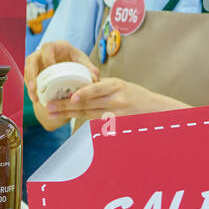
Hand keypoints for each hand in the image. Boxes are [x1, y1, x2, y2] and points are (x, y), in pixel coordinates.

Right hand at [24, 41, 98, 103]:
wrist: (68, 63)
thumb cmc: (75, 60)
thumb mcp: (83, 62)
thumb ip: (89, 68)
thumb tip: (95, 77)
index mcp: (56, 46)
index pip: (47, 48)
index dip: (47, 57)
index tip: (50, 68)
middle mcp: (43, 52)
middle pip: (32, 60)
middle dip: (32, 74)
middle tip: (35, 87)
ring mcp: (36, 62)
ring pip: (27, 70)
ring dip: (29, 84)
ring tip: (34, 97)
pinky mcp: (33, 71)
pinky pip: (28, 79)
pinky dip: (30, 89)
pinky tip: (35, 98)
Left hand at [45, 77, 185, 122]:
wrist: (158, 110)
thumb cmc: (137, 98)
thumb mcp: (121, 87)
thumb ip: (102, 89)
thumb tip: (79, 90)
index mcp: (116, 85)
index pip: (93, 90)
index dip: (79, 94)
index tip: (65, 97)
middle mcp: (116, 97)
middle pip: (87, 102)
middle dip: (66, 105)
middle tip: (49, 107)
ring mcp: (118, 112)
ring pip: (89, 113)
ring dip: (70, 114)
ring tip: (55, 114)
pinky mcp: (120, 123)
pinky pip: (99, 123)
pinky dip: (86, 124)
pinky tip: (73, 123)